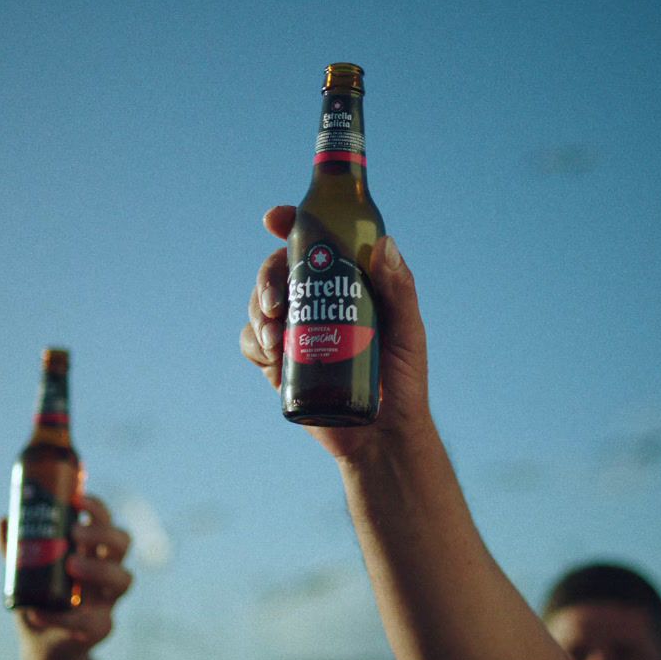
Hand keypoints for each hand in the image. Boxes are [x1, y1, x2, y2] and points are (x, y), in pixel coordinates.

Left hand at [0, 495, 132, 659]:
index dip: (98, 509)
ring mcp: (108, 601)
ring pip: (124, 579)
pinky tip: (37, 612)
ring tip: (71, 566)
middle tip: (75, 533)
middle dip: (103, 533)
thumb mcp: (23, 574)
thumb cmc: (39, 603)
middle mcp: (106, 573)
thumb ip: (15, 550)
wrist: (43, 650)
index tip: (77, 500)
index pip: (106, 522)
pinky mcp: (100, 629)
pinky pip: (93, 622)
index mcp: (93, 553)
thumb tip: (3, 520)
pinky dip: (62, 617)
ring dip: (99, 568)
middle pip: (123, 543)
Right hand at [239, 205, 433, 459]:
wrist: (382, 438)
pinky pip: (252, 343)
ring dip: (257, 312)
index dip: (290, 224)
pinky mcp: (281, 363)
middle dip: (267, 278)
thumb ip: (400, 290)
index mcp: (346, 284)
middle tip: (276, 303)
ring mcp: (296, 331)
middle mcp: (317, 302)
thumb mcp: (408, 333)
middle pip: (278, 270)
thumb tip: (384, 244)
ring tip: (275, 339)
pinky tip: (274, 359)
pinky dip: (255, 345)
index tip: (274, 220)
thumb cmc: (403, 382)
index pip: (315, 242)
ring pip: (259, 304)